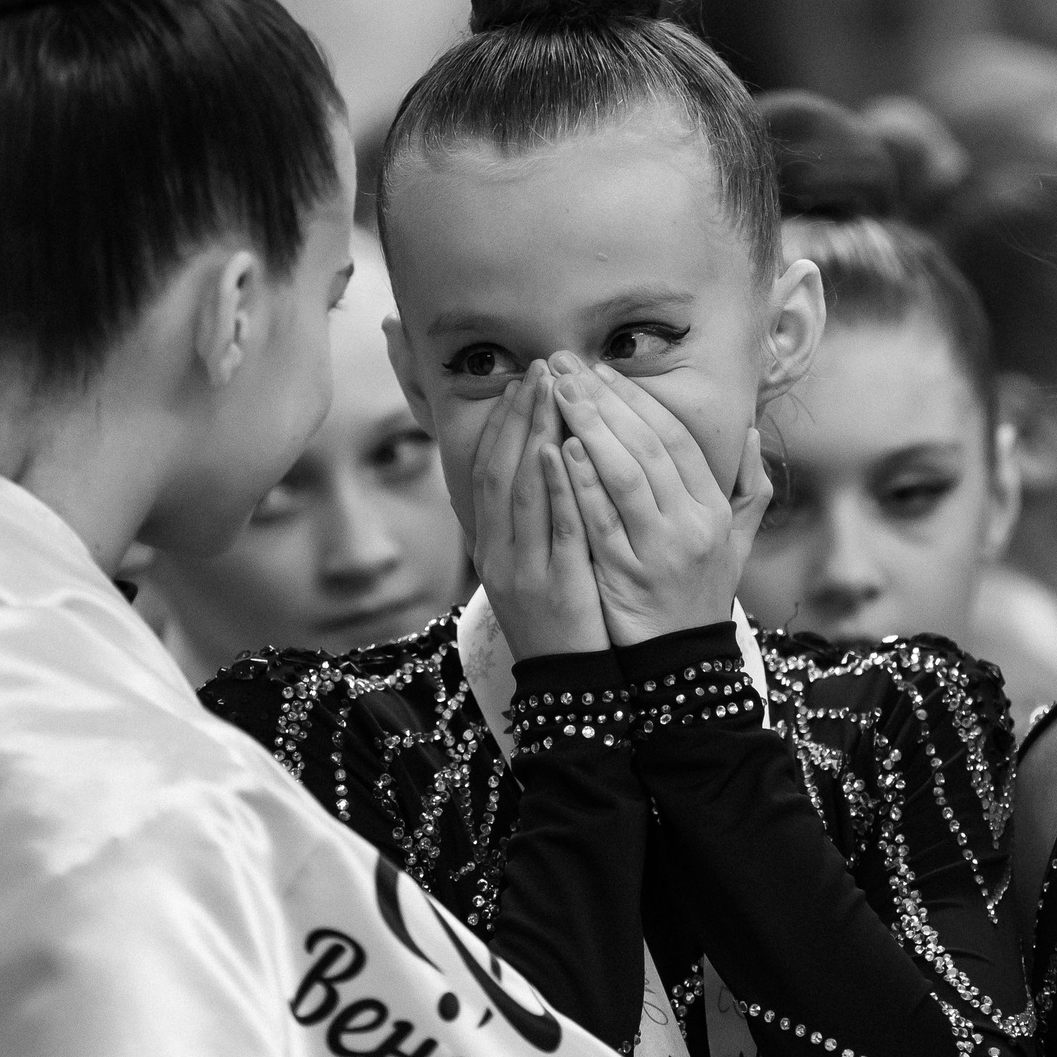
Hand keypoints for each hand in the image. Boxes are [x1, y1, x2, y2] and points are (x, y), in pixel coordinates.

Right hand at [472, 361, 607, 659]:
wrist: (567, 686)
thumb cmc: (557, 622)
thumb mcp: (530, 571)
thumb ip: (528, 523)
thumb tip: (532, 470)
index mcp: (492, 548)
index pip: (488, 474)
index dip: (503, 426)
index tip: (522, 384)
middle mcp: (499, 554)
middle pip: (500, 473)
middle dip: (519, 417)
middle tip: (539, 370)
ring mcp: (524, 570)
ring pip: (520, 493)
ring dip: (532, 437)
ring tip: (549, 392)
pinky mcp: (555, 586)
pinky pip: (553, 529)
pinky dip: (553, 487)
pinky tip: (558, 451)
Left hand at [549, 353, 772, 646]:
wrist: (679, 666)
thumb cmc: (698, 595)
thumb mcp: (735, 543)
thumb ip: (747, 488)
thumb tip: (749, 432)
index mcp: (714, 510)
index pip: (676, 440)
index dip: (637, 401)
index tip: (601, 371)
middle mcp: (692, 525)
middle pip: (648, 447)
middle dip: (604, 400)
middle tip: (566, 365)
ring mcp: (659, 550)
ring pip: (624, 474)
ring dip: (589, 427)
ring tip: (557, 392)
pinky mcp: (625, 575)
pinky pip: (600, 519)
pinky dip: (581, 482)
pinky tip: (559, 449)